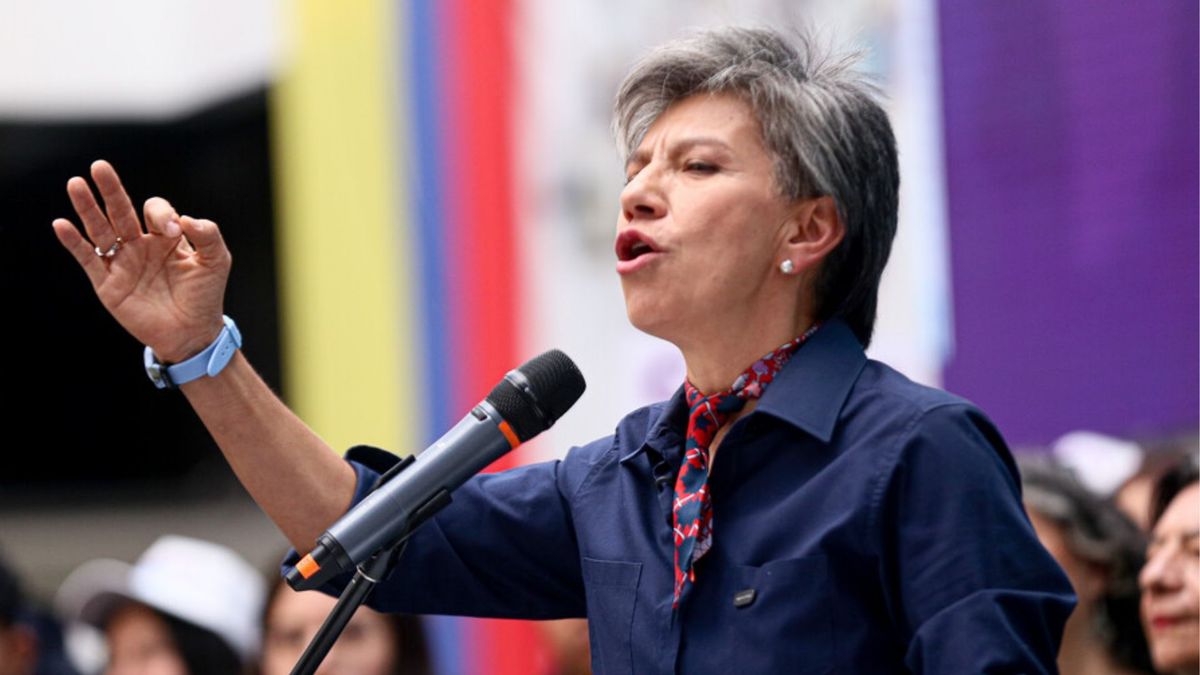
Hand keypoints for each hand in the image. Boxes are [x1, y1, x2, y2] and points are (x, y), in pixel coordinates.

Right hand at [51, 160, 231, 362]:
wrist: (193, 332)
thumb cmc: (205, 296)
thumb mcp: (217, 261)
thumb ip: (209, 235)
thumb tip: (187, 219)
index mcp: (165, 237)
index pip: (154, 211)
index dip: (161, 214)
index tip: (172, 230)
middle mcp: (140, 245)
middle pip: (121, 211)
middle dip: (111, 190)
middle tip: (99, 167)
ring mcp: (122, 263)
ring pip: (100, 229)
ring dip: (87, 208)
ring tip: (76, 184)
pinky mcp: (107, 283)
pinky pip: (87, 259)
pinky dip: (74, 242)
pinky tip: (61, 225)